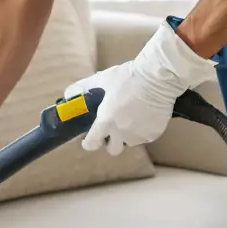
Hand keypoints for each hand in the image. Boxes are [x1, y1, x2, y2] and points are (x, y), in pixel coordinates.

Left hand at [65, 22, 216, 155]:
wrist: (159, 78)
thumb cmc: (129, 77)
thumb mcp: (102, 79)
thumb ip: (82, 88)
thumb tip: (67, 95)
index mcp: (106, 121)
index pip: (91, 144)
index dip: (89, 142)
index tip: (89, 137)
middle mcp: (121, 133)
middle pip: (112, 149)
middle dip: (110, 142)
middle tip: (113, 127)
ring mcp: (139, 135)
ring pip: (129, 142)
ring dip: (127, 134)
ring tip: (131, 114)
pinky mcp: (153, 134)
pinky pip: (144, 136)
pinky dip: (143, 129)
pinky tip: (145, 113)